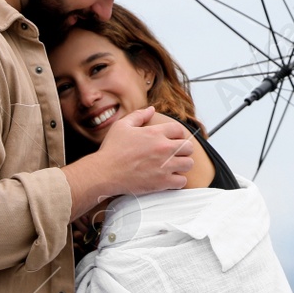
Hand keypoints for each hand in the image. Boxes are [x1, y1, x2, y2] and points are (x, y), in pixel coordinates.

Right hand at [63, 107, 193, 217]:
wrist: (105, 172)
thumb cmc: (112, 149)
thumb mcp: (122, 126)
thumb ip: (139, 115)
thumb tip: (151, 109)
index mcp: (155, 133)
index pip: (179, 130)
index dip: (177, 134)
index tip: (172, 140)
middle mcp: (164, 148)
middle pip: (188, 147)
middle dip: (183, 149)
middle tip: (175, 153)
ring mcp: (165, 166)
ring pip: (188, 164)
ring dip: (183, 164)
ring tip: (174, 166)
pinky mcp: (162, 182)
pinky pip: (182, 181)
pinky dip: (178, 181)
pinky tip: (169, 178)